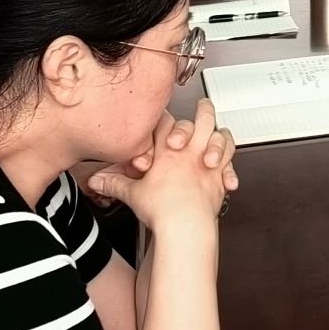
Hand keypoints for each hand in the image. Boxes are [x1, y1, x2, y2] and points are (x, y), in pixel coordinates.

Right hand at [85, 116, 239, 198]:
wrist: (185, 225)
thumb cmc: (162, 209)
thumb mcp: (133, 194)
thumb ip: (115, 183)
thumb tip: (97, 180)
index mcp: (168, 150)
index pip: (166, 122)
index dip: (163, 116)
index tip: (163, 113)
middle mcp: (192, 151)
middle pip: (202, 120)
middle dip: (203, 109)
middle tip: (203, 104)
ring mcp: (209, 162)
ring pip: (222, 138)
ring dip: (221, 134)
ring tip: (219, 130)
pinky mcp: (221, 177)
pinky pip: (231, 165)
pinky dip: (230, 166)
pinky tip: (227, 170)